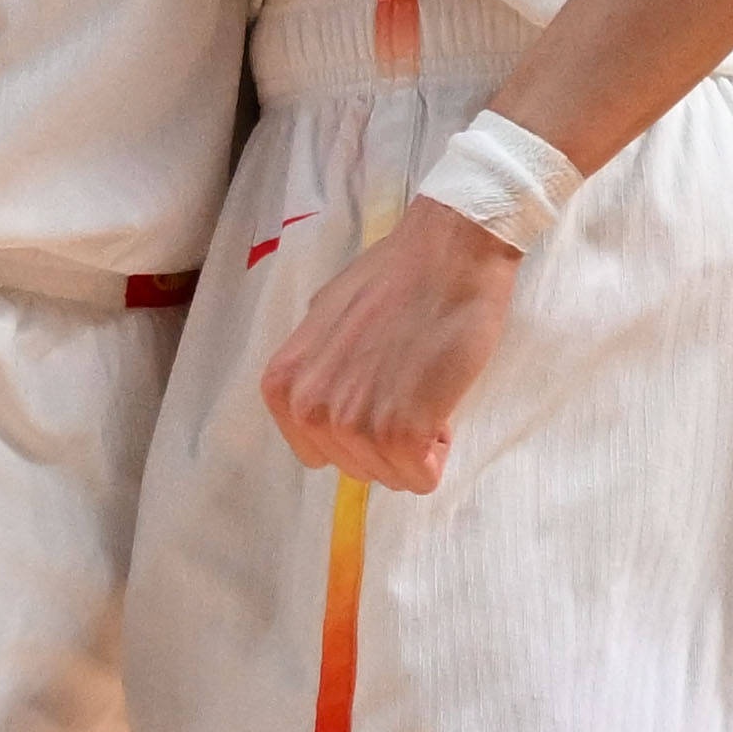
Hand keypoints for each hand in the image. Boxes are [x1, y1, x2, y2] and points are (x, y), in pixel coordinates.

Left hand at [261, 199, 517, 491]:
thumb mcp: (324, 318)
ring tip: (424, 390)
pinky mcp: (401, 433)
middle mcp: (309, 408)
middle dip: (386, 441)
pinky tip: (440, 406)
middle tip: (409, 387)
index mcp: (284, 383)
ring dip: (416, 446)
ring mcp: (353, 423)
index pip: (315, 453)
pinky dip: (439, 454)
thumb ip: (316, 368)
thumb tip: (325, 402)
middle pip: (355, 467)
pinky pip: (421, 477)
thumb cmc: (394, 277)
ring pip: (390, 475)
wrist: (448, 254)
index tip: (378, 398)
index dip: (354, 432)